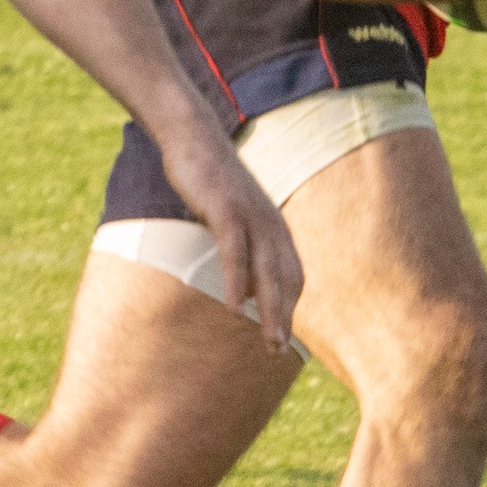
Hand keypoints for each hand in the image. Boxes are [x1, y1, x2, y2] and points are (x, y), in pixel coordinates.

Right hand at [156, 108, 304, 348]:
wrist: (194, 137)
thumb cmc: (210, 181)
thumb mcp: (232, 217)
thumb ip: (244, 248)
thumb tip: (249, 288)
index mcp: (274, 226)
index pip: (292, 274)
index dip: (290, 306)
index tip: (284, 336)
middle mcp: (270, 223)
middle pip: (285, 278)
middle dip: (285, 316)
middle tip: (279, 350)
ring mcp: (250, 216)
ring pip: (267, 271)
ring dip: (270, 309)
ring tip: (270, 341)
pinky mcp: (227, 209)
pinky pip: (235, 252)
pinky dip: (239, 281)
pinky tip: (236, 308)